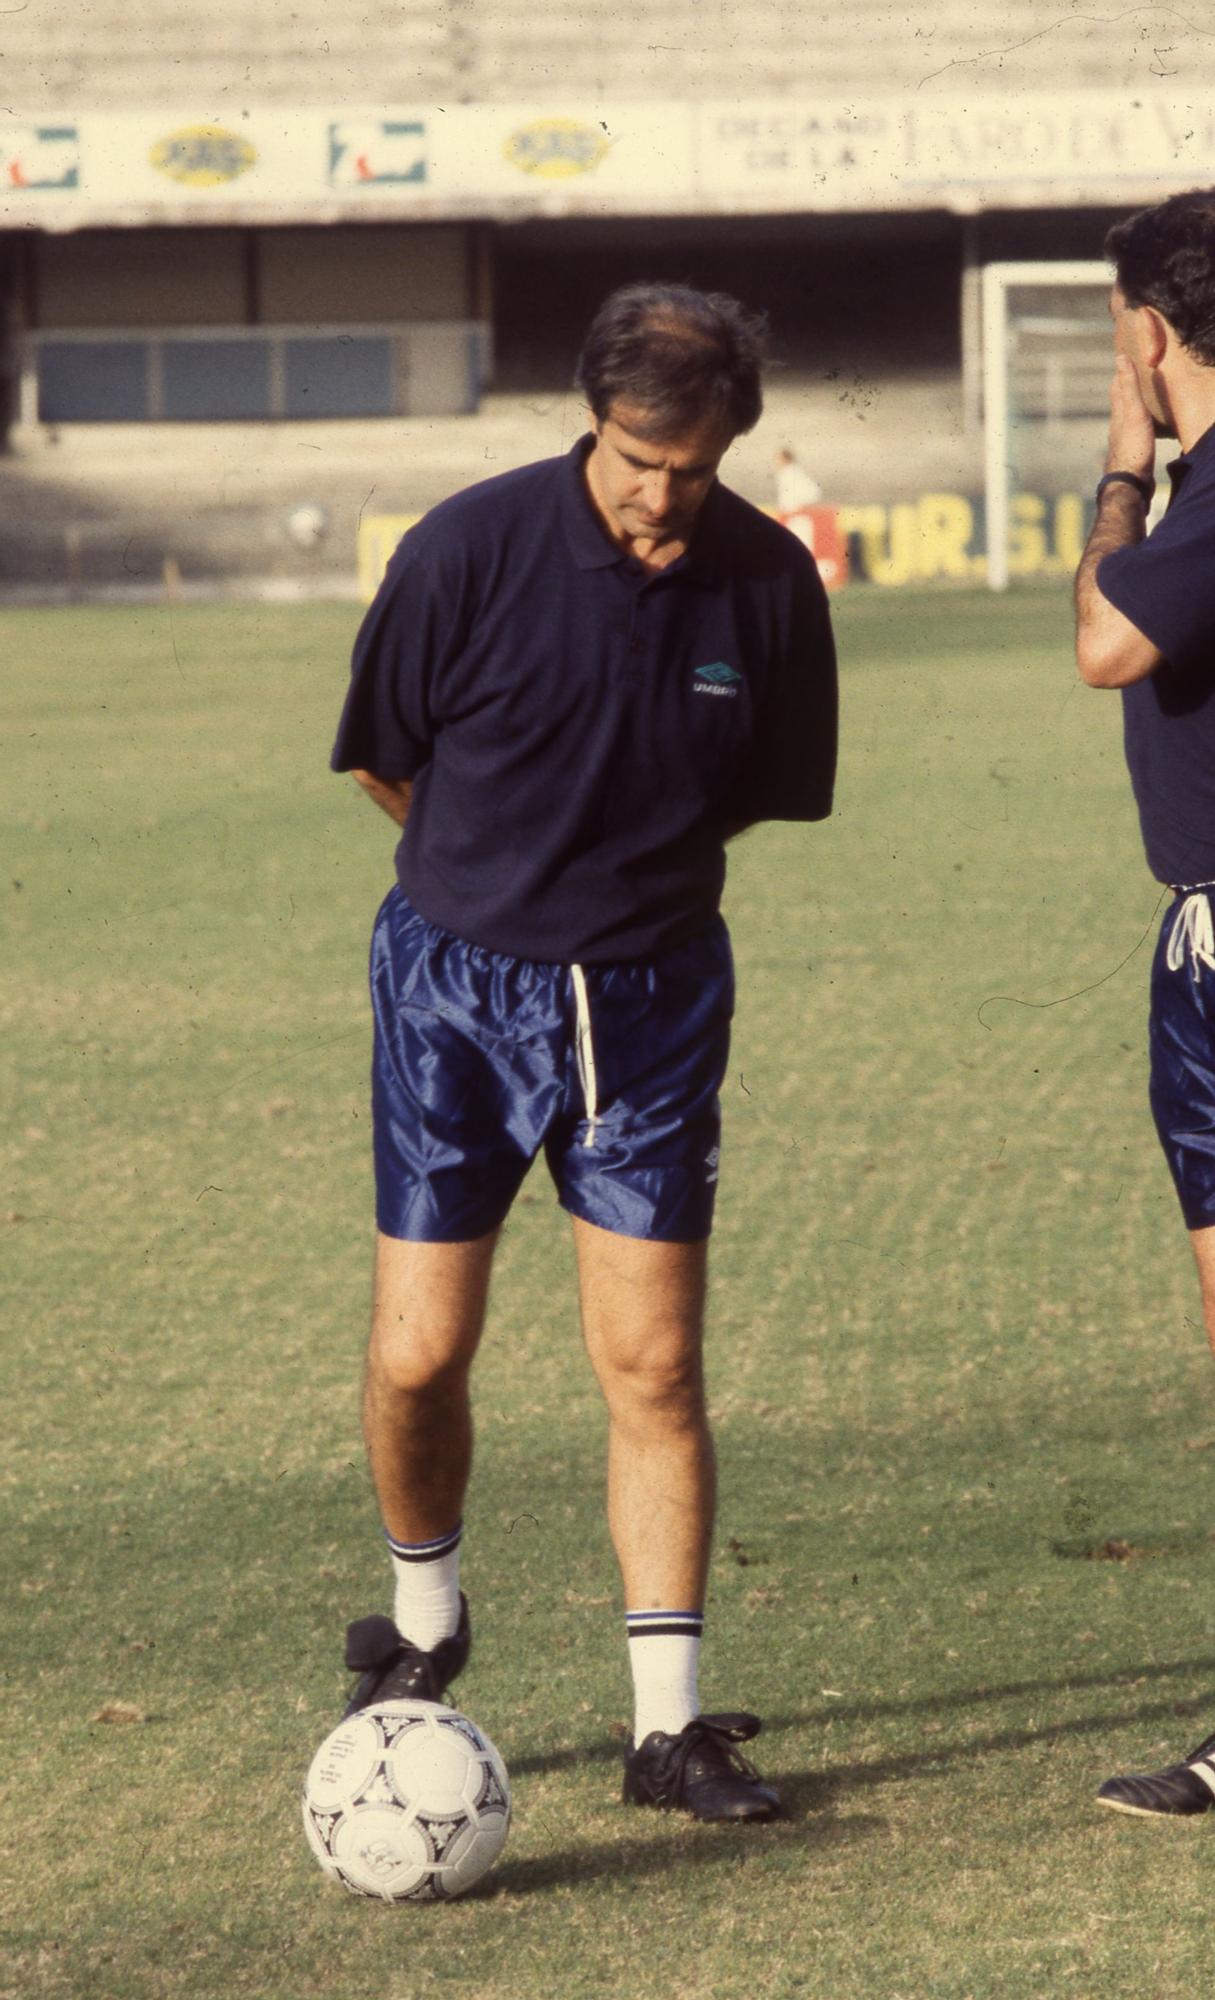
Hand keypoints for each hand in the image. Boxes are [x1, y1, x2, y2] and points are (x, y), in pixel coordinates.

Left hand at [1105, 354, 1156, 480]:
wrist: (1130, 484)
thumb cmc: (1133, 447)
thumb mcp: (1133, 412)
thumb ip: (1129, 387)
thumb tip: (1120, 358)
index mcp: (1118, 414)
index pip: (1117, 388)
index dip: (1120, 373)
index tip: (1123, 359)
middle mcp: (1117, 427)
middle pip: (1120, 404)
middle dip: (1124, 390)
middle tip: (1130, 377)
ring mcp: (1124, 442)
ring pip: (1126, 420)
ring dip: (1131, 409)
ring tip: (1138, 403)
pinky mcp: (1133, 455)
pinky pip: (1135, 435)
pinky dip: (1139, 427)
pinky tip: (1143, 432)